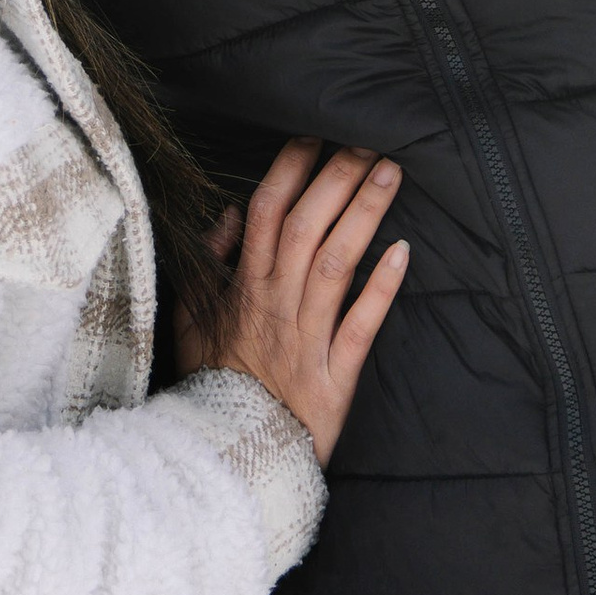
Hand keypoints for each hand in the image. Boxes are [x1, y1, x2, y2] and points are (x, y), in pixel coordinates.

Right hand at [187, 141, 407, 463]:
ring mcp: (306, 340)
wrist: (231, 458)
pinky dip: (382, 290)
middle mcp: (275, 305)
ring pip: (336, 264)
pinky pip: (361, 327)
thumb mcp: (191, 321)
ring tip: (390, 174)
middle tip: (366, 141)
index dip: (289, 171)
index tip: (313, 136)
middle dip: (336, 179)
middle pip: (306, 228)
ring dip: (364, 215)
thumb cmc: (214, 385)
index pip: (265, 214)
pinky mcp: (335, 378)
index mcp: (242, 289)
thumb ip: (209, 266)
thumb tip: (229, 215)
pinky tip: (404, 253)